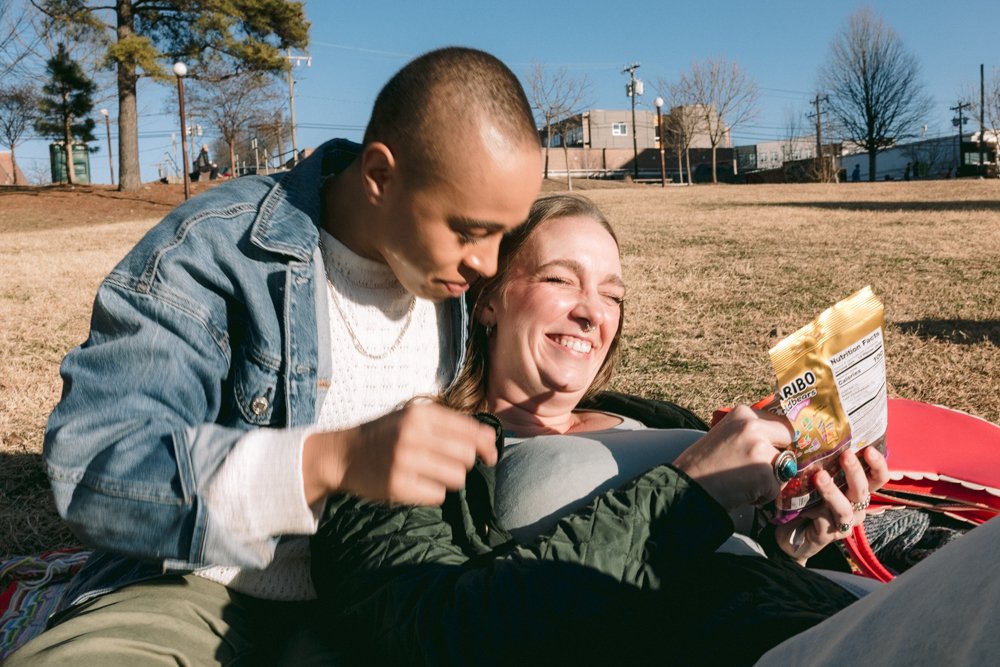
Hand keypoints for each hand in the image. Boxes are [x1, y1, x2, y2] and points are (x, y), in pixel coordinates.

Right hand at [303, 403, 497, 505]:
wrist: (343, 454)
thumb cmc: (387, 435)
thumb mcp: (413, 417)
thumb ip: (450, 425)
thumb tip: (491, 440)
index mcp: (420, 414)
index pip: (471, 429)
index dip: (487, 444)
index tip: (490, 455)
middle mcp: (412, 435)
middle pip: (467, 455)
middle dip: (466, 463)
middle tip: (451, 464)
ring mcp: (404, 461)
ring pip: (457, 477)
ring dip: (451, 479)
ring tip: (433, 474)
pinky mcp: (398, 487)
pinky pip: (438, 495)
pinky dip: (434, 493)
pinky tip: (419, 484)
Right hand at [673, 405, 794, 511]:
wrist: (685, 486)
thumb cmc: (703, 465)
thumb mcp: (726, 435)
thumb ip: (750, 433)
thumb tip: (779, 440)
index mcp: (743, 413)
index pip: (780, 421)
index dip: (778, 438)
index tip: (775, 447)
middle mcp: (752, 426)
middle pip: (788, 438)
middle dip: (779, 455)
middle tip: (757, 468)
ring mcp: (759, 448)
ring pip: (785, 466)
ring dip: (769, 480)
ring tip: (743, 482)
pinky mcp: (763, 472)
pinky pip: (776, 488)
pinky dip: (763, 496)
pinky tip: (742, 492)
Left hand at [774, 445, 889, 564]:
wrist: (789, 532)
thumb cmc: (804, 500)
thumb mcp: (813, 478)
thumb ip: (819, 461)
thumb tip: (812, 431)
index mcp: (856, 490)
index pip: (877, 477)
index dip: (877, 464)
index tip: (868, 448)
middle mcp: (855, 506)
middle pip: (864, 489)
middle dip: (855, 471)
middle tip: (846, 455)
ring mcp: (843, 522)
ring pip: (845, 507)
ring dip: (833, 490)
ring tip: (820, 476)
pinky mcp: (829, 535)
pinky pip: (826, 521)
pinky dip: (816, 511)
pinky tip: (805, 505)